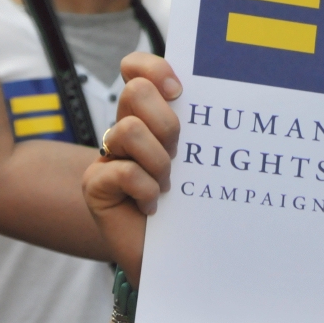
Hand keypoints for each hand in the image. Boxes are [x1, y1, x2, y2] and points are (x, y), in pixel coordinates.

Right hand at [81, 53, 182, 285]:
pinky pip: (122, 171)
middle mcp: (126, 129)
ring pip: (128, 129)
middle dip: (167, 123)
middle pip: (136, 92)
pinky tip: (153, 206)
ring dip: (159, 161)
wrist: (182, 254)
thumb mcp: (205, 157)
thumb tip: (229, 94)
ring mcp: (107, 157)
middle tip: (179, 155)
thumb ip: (204, 125)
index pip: (136, 69)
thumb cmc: (198, 201)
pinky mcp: (95, 186)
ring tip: (168, 185)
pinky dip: (146, 189)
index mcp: (152, 115)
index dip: (153, 68)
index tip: (180, 90)